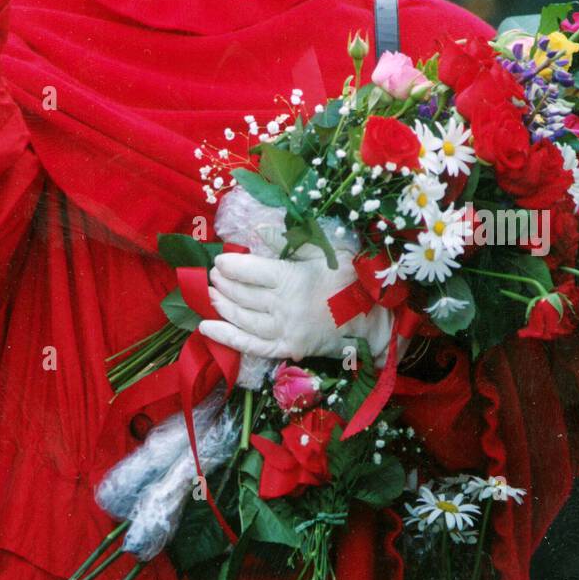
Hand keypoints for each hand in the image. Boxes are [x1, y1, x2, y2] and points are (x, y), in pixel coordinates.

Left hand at [199, 246, 393, 363]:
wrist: (372, 321)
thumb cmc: (349, 280)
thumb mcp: (325, 251)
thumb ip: (291, 241)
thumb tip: (259, 229)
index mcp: (292, 278)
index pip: (250, 270)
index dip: (231, 265)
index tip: (220, 261)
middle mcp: (284, 306)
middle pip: (242, 295)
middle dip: (222, 284)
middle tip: (211, 276)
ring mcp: (284, 331)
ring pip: (243, 319)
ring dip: (222, 306)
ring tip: (209, 295)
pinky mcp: (287, 349)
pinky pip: (251, 345)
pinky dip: (227, 337)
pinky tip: (206, 328)